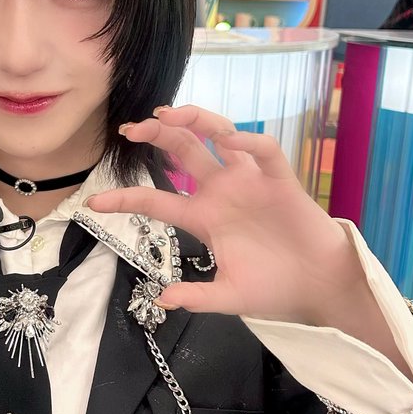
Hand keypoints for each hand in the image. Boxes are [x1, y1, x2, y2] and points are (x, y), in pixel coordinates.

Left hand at [85, 105, 358, 322]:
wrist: (319, 288)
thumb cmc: (274, 287)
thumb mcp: (229, 297)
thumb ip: (197, 297)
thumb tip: (161, 299)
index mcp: (203, 217)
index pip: (156, 199)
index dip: (125, 197)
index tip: (93, 201)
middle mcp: (221, 191)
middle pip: (182, 151)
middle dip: (156, 134)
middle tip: (130, 128)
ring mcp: (249, 182)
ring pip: (217, 136)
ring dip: (193, 121)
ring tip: (167, 114)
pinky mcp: (279, 179)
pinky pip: (262, 151)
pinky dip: (247, 140)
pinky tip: (228, 138)